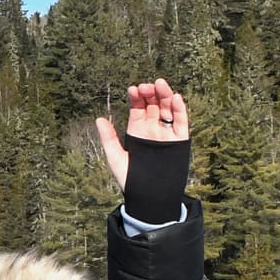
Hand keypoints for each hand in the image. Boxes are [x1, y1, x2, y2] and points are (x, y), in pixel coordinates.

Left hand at [95, 78, 189, 192]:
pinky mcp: (179, 139)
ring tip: (159, 84)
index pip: (137, 108)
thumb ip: (108, 138)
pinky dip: (180, 109)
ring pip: (168, 109)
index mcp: (136, 131)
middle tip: (146, 85)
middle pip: (153, 105)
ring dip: (165, 95)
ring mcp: (166, 133)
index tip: (132, 88)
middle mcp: (152, 129)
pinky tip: (175, 97)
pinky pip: (181, 121)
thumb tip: (98, 119)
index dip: (136, 98)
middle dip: (150, 93)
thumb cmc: (129, 178)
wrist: (149, 194)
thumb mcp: (115, 158)